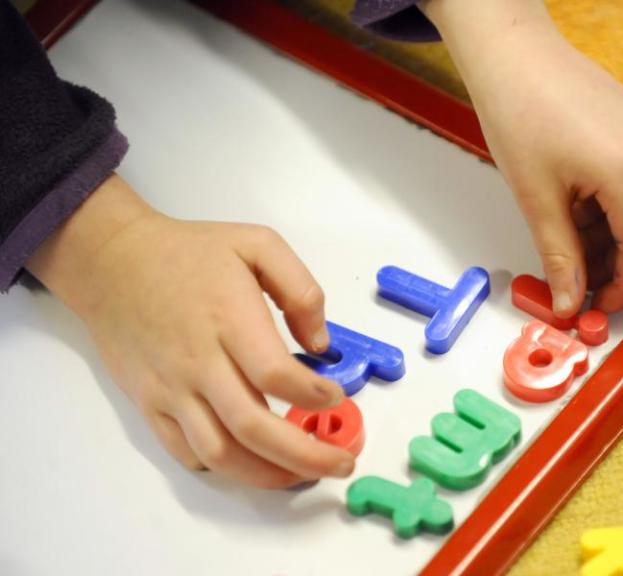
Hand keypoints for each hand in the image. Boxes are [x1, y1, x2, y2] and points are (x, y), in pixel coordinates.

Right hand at [27, 175, 352, 487]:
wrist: (113, 263)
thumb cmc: (189, 253)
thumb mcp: (257, 244)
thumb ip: (300, 289)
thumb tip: (321, 343)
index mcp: (229, 319)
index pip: (274, 374)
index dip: (312, 395)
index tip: (335, 397)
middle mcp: (198, 361)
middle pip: (253, 426)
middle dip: (305, 455)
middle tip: (341, 462)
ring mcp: (171, 389)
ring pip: (220, 452)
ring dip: (267, 473)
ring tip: (303, 474)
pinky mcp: (151, 404)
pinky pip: (187, 451)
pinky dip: (223, 467)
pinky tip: (253, 463)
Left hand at [422, 0, 622, 315]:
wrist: (515, 56)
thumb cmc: (518, 112)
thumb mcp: (535, 198)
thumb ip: (559, 256)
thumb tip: (570, 303)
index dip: (622, 288)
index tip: (597, 305)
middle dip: (621, 265)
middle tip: (580, 277)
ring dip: (619, 236)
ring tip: (571, 236)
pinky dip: (619, 207)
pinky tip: (581, 206)